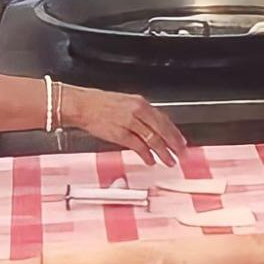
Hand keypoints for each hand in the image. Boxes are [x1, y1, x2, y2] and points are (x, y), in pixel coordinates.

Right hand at [61, 85, 187, 165]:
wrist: (82, 105)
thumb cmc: (100, 104)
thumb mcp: (126, 103)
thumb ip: (141, 114)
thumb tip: (154, 127)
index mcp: (140, 103)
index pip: (164, 119)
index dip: (175, 132)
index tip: (182, 141)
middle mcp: (137, 111)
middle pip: (162, 130)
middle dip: (174, 144)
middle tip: (182, 154)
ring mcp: (129, 123)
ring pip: (153, 139)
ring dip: (163, 152)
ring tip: (169, 161)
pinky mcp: (120, 134)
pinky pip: (138, 146)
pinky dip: (146, 155)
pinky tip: (150, 160)